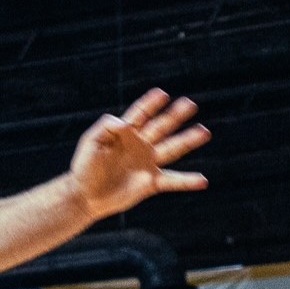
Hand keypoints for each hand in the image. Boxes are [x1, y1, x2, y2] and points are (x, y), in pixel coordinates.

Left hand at [67, 89, 208, 219]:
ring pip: (172, 149)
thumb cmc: (85, 166)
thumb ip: (106, 127)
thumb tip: (124, 123)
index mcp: (124, 133)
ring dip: (188, 140)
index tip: (162, 93)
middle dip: (174, 115)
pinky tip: (202, 180)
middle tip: (190, 104)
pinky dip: (187, 181)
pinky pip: (172, 181)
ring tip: (204, 131)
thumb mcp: (91, 142)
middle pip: (160, 127)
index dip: (150, 103)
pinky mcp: (151, 183)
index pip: (140, 114)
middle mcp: (140, 145)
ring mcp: (147, 163)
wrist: (85, 195)